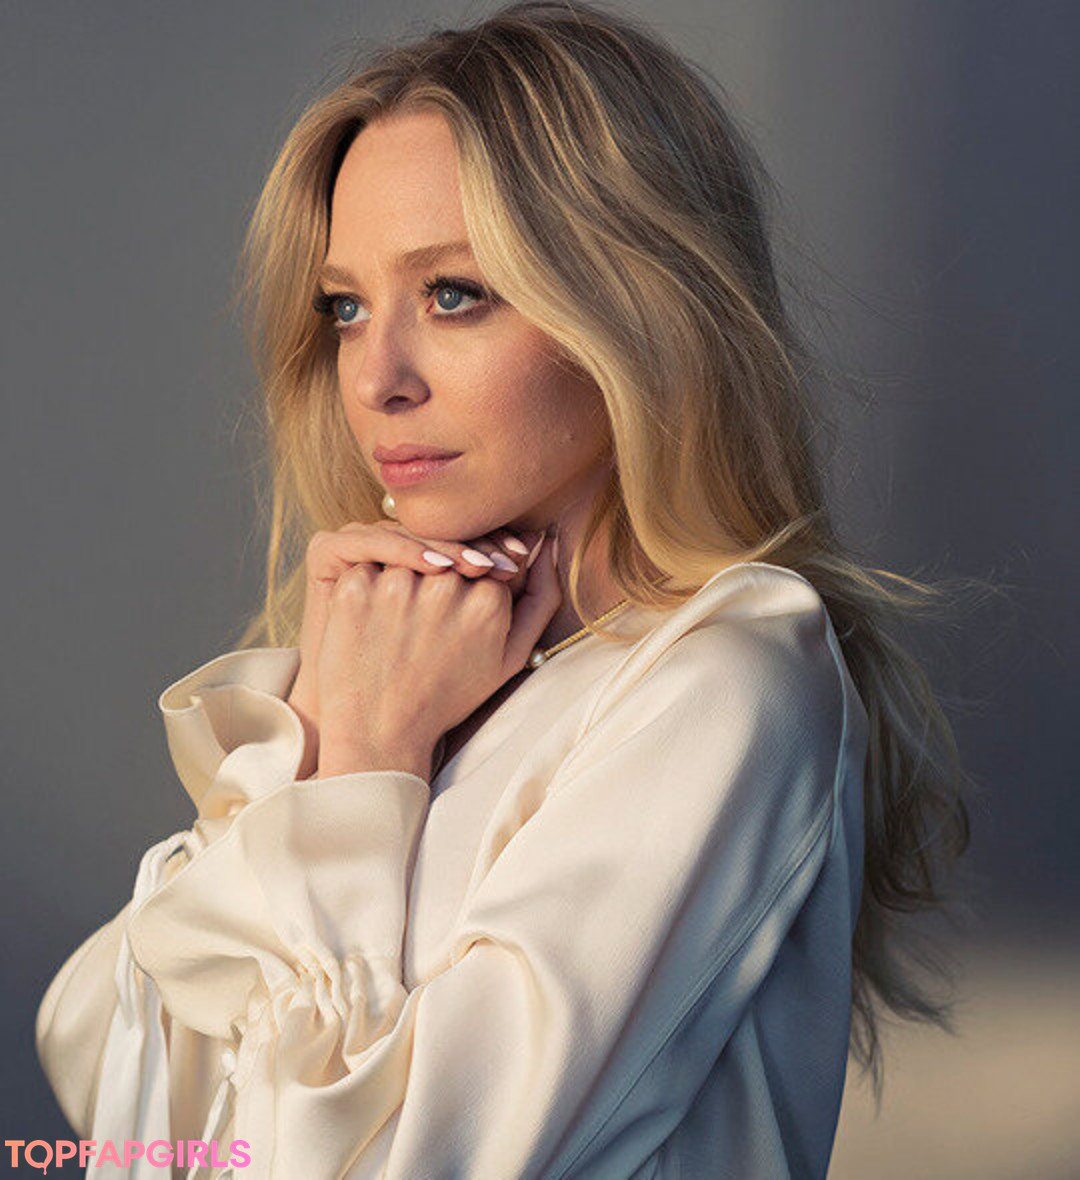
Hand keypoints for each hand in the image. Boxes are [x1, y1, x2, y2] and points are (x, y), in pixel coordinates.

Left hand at [315, 532, 560, 780]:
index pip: (487, 560)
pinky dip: (370, 585)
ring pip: (407, 554)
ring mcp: (396, 584)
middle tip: (425, 620)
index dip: (472, 584)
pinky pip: (366, 564)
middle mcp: (444, 586)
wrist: (381, 732)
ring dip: (405, 577)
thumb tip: (547, 542)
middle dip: (440, 577)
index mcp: (488, 600)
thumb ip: (541, 598)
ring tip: (399, 623)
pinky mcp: (354, 589)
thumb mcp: (510, 658)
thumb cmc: (448, 696)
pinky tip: (372, 622)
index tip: (456, 612)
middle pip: (447, 552)